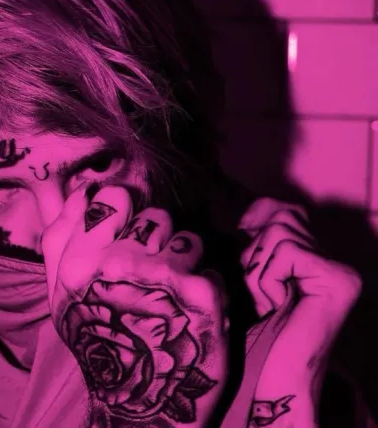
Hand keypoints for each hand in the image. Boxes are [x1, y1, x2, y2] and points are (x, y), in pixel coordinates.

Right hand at [41, 185, 227, 426]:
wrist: (141, 398)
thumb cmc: (98, 340)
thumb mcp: (61, 294)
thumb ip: (61, 237)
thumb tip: (81, 191)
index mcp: (82, 261)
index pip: (115, 196)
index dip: (125, 211)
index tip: (126, 235)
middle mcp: (121, 263)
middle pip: (155, 214)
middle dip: (155, 239)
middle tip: (149, 275)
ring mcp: (164, 276)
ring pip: (187, 237)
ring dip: (184, 261)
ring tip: (172, 293)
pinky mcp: (204, 292)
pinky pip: (210, 265)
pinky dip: (205, 286)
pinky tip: (191, 309)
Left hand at [239, 197, 361, 426]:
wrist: (273, 373)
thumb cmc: (256, 325)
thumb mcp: (251, 275)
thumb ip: (257, 244)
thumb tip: (247, 216)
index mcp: (313, 257)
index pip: (285, 208)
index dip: (258, 214)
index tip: (242, 232)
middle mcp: (333, 260)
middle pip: (281, 216)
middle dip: (254, 251)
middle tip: (257, 288)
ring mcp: (340, 270)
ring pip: (280, 232)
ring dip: (259, 269)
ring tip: (267, 299)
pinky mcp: (338, 280)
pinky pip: (287, 253)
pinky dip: (269, 278)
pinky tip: (277, 305)